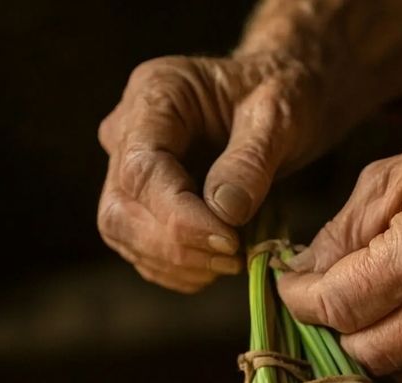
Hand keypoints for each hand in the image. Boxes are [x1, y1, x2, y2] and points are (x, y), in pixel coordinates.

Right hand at [97, 53, 325, 291]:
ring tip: (232, 260)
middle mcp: (127, 130)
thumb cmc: (281, 96)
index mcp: (156, 93)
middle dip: (174, 246)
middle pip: (120, 209)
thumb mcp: (279, 116)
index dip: (179, 217)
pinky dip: (178, 269)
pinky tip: (217, 263)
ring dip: (177, 263)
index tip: (229, 241)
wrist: (281, 99)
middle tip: (233, 258)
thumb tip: (225, 213)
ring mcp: (127, 168)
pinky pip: (142, 249)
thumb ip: (250, 161)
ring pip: (123, 234)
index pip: (141, 169)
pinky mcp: (141, 202)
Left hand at [277, 103, 401, 381]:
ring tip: (368, 303)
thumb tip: (301, 276)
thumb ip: (342, 233)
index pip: (339, 306)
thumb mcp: (394, 174)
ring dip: (372, 343)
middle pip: (367, 355)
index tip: (290, 287)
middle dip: (333, 332)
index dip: (300, 302)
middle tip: (325, 300)